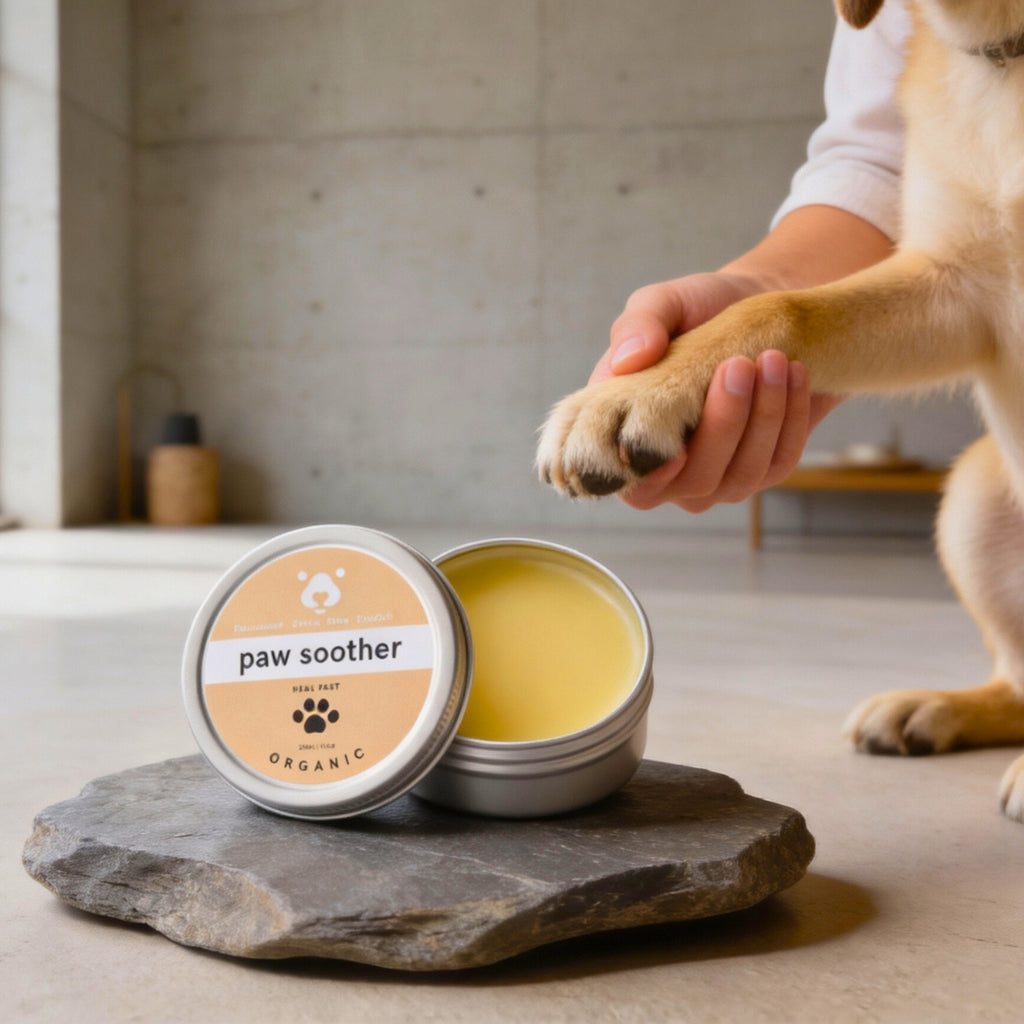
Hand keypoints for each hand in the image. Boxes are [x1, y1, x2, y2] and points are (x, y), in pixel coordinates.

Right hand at [588, 275, 838, 511]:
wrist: (758, 308)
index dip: (652, 477)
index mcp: (627, 437)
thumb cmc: (698, 309)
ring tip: (774, 359)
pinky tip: (794, 375)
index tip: (676, 446)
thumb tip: (628, 360)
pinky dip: (791, 419)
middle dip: (723, 426)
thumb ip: (638, 324)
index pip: (633, 485)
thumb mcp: (663, 303)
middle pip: (696, 482)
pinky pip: (779, 463)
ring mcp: (717, 477)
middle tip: (740, 364)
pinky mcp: (762, 469)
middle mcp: (669, 471)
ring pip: (742, 476)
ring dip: (764, 418)